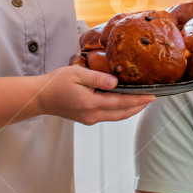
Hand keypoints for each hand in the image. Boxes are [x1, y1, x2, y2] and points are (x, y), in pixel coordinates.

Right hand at [37, 66, 154, 124]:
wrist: (40, 97)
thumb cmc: (56, 83)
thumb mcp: (77, 74)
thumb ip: (97, 78)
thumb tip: (116, 82)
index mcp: (91, 104)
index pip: (122, 103)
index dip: (139, 100)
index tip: (153, 96)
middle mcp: (92, 115)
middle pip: (122, 113)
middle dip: (139, 107)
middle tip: (152, 99)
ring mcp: (89, 119)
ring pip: (116, 116)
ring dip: (130, 109)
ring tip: (142, 101)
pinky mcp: (86, 118)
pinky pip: (109, 116)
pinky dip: (120, 110)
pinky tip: (124, 103)